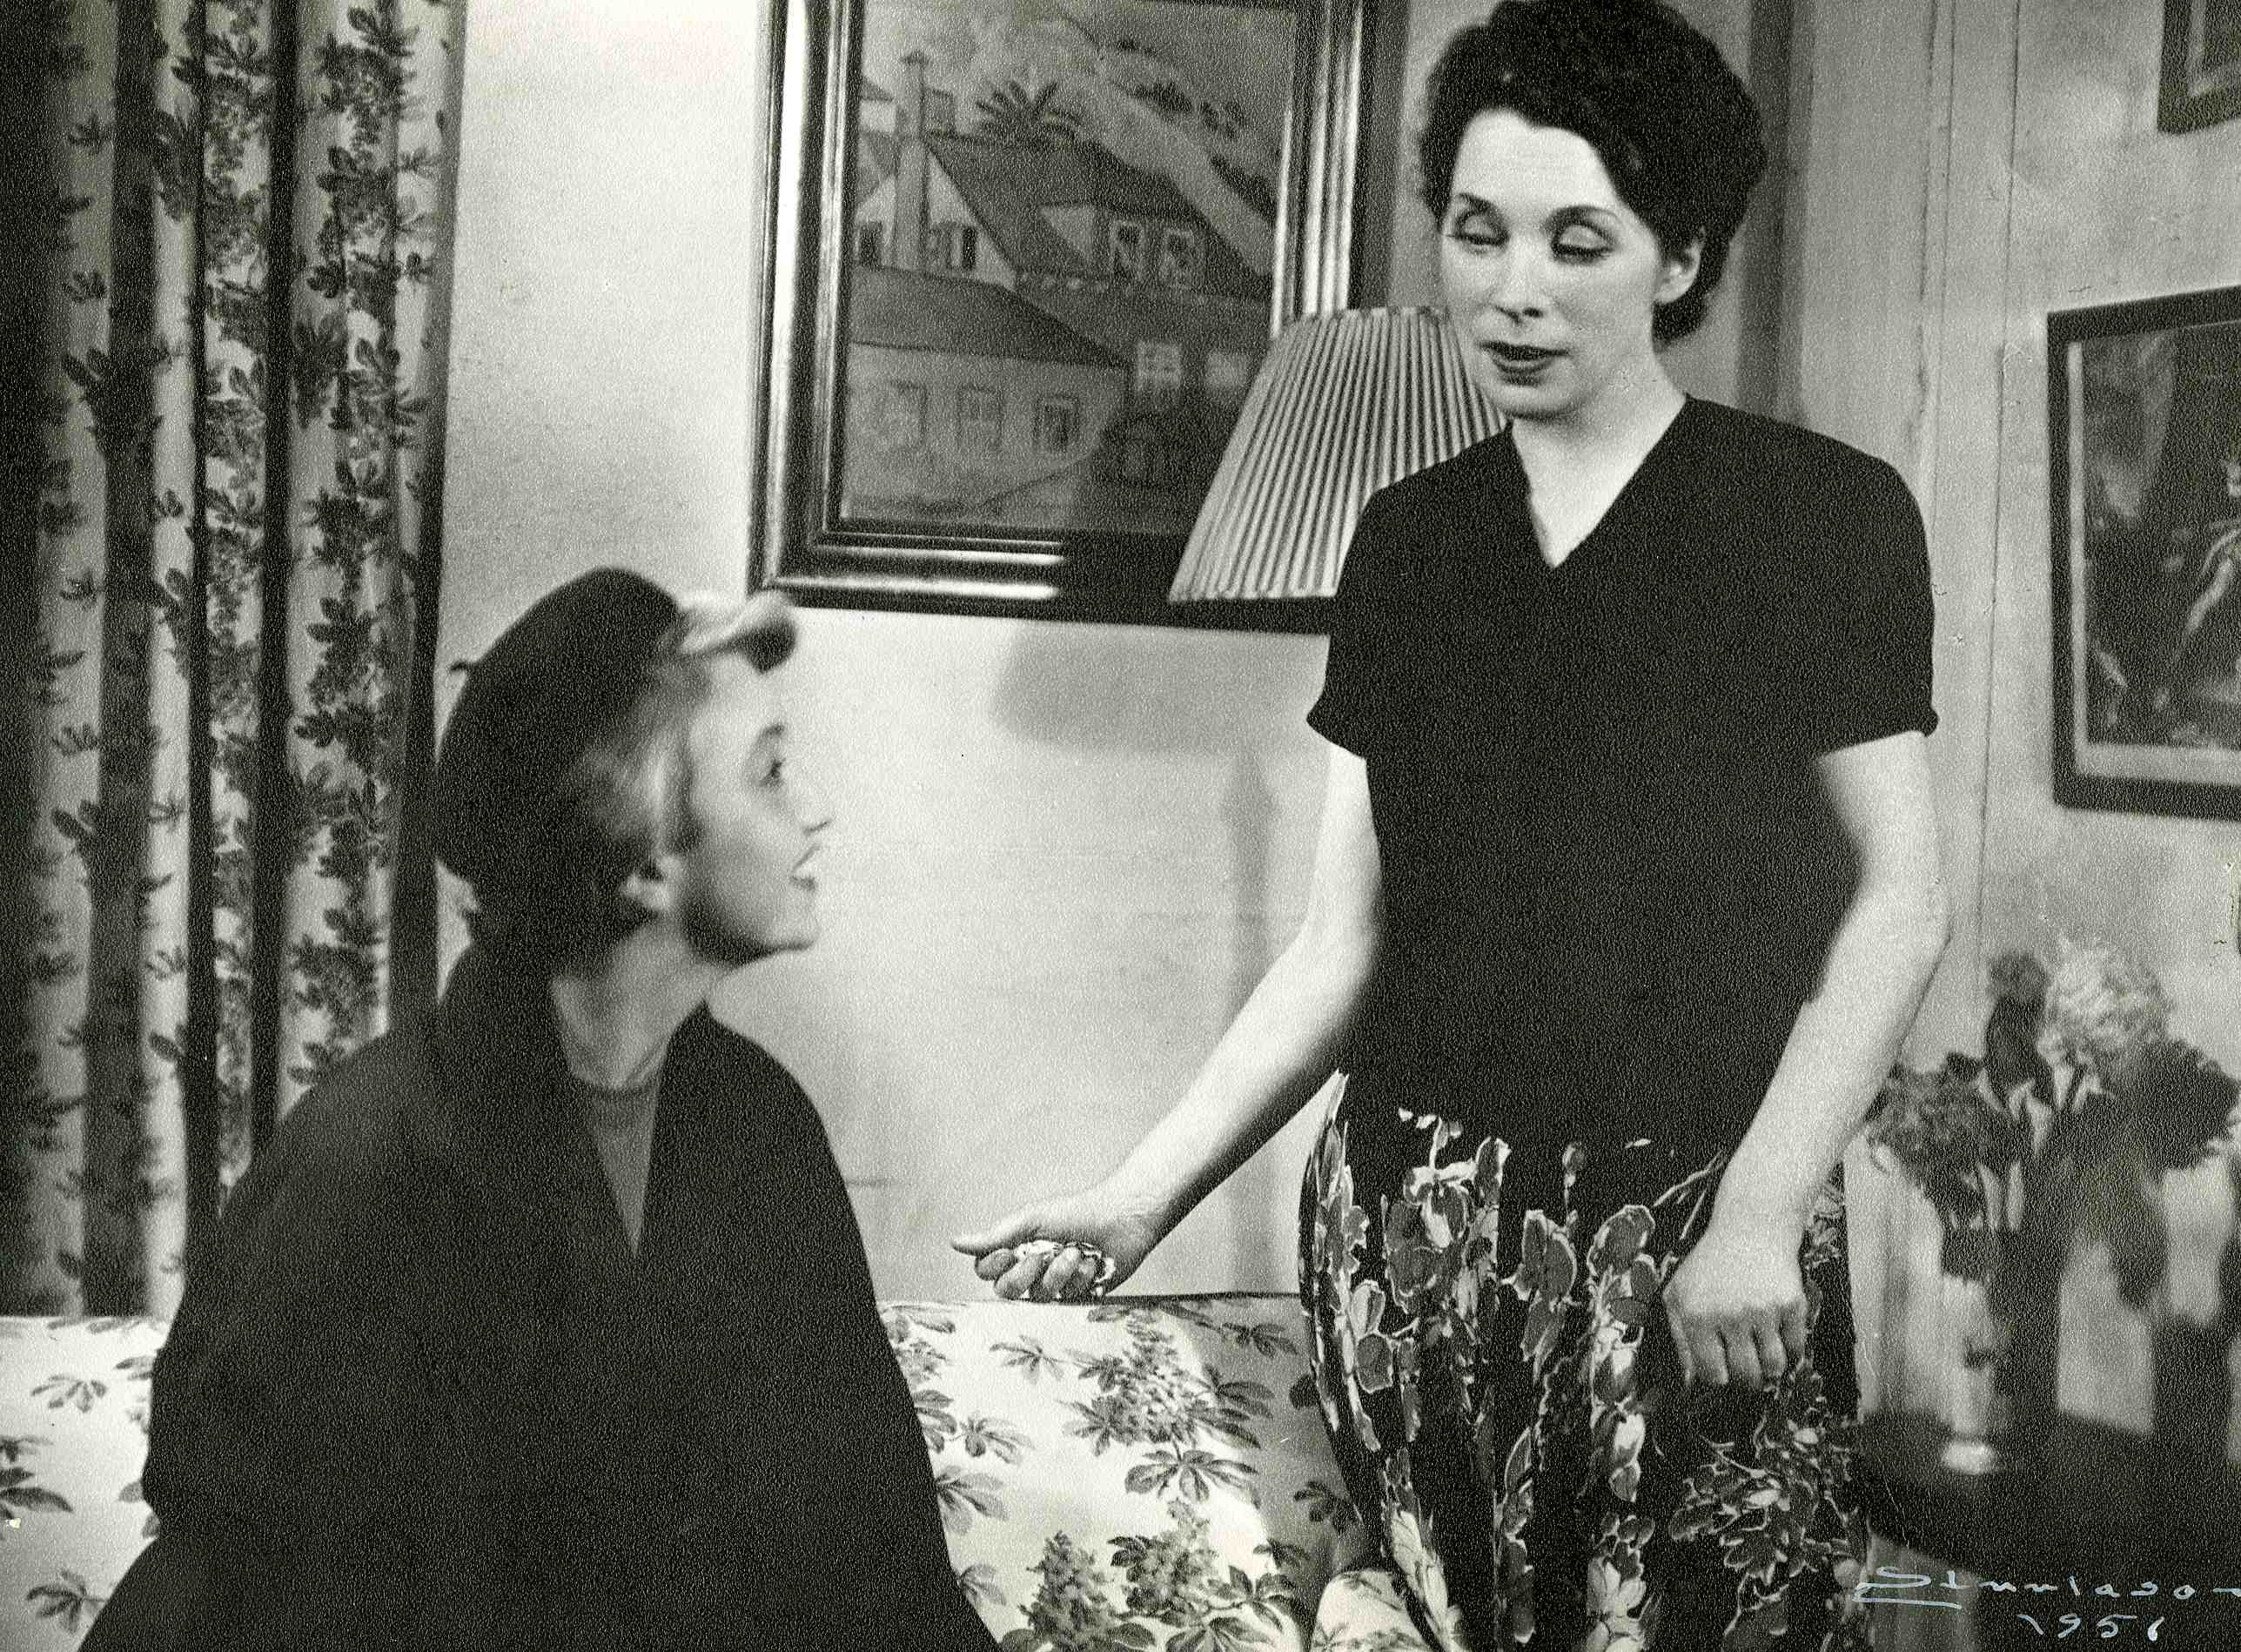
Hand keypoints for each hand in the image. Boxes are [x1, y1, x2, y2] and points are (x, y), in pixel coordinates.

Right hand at [951, 1187, 1162, 1301]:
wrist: (1122, 1219)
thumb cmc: (1076, 1213)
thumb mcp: (1031, 1220)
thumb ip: (994, 1236)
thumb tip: (954, 1242)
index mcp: (1016, 1248)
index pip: (986, 1271)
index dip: (994, 1267)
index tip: (1009, 1252)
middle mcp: (1031, 1269)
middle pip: (1007, 1291)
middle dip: (1026, 1274)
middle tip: (1044, 1254)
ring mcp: (1055, 1285)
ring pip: (1039, 1296)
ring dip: (1059, 1273)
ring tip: (1077, 1252)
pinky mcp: (1078, 1296)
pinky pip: (1068, 1300)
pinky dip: (1081, 1279)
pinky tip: (1093, 1263)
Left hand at [1659, 1218, 1808, 1392]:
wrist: (1749, 1231)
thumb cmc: (1709, 1268)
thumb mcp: (1678, 1297)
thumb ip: (1680, 1341)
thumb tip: (1691, 1384)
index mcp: (1696, 1315)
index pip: (1711, 1374)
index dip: (1718, 1378)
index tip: (1723, 1371)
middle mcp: (1729, 1314)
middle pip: (1746, 1376)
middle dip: (1747, 1380)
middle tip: (1746, 1369)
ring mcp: (1763, 1310)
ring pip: (1775, 1368)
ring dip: (1770, 1369)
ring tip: (1763, 1355)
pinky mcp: (1792, 1304)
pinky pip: (1797, 1349)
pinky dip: (1790, 1351)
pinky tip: (1779, 1337)